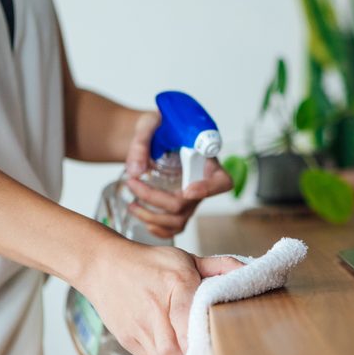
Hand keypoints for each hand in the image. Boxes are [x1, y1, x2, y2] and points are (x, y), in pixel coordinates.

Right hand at [81, 239, 242, 354]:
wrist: (104, 266)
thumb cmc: (150, 263)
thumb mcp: (186, 258)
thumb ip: (219, 266)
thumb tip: (247, 271)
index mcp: (176, 284)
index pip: (191, 322)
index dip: (205, 345)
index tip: (222, 354)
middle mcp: (156, 309)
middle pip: (177, 351)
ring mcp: (139, 328)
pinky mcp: (129, 341)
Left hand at [124, 112, 232, 237]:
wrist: (152, 135)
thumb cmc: (159, 127)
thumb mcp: (150, 124)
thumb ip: (142, 143)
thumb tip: (135, 171)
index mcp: (207, 161)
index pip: (222, 182)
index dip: (208, 190)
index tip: (187, 190)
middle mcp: (203, 183)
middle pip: (188, 203)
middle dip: (156, 198)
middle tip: (132, 183)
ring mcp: (191, 199)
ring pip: (179, 220)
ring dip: (152, 217)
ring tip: (131, 204)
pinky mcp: (179, 208)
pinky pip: (173, 228)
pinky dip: (157, 229)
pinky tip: (143, 218)